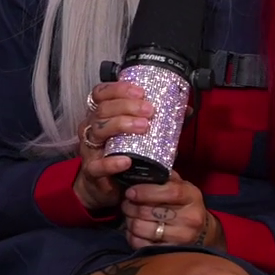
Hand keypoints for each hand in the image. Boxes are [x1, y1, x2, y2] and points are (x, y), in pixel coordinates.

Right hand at [75, 81, 155, 212]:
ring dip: (122, 125)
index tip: (140, 91)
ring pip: (99, 130)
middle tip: (149, 110)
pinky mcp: (92, 170)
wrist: (105, 186)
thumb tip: (185, 110)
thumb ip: (157, 122)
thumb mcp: (136, 134)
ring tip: (143, 127)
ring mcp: (89, 149)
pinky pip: (98, 165)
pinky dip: (112, 162)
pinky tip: (126, 160)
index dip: (118, 89)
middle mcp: (91, 128)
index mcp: (101, 115)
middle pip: (103, 109)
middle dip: (127, 106)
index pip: (101, 93)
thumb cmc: (121, 154)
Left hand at [120, 173, 215, 248]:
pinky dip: (132, 237)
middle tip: (125, 203)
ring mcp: (182, 237)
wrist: (203, 231)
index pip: (169, 192)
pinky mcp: (172, 251)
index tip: (130, 192)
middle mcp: (190, 218)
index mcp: (191, 196)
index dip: (145, 191)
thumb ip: (164, 177)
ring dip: (129, 221)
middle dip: (131, 206)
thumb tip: (140, 166)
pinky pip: (143, 245)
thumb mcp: (181, 185)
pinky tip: (133, 230)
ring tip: (129, 216)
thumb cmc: (185, 204)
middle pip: (150, 212)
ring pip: (143, 229)